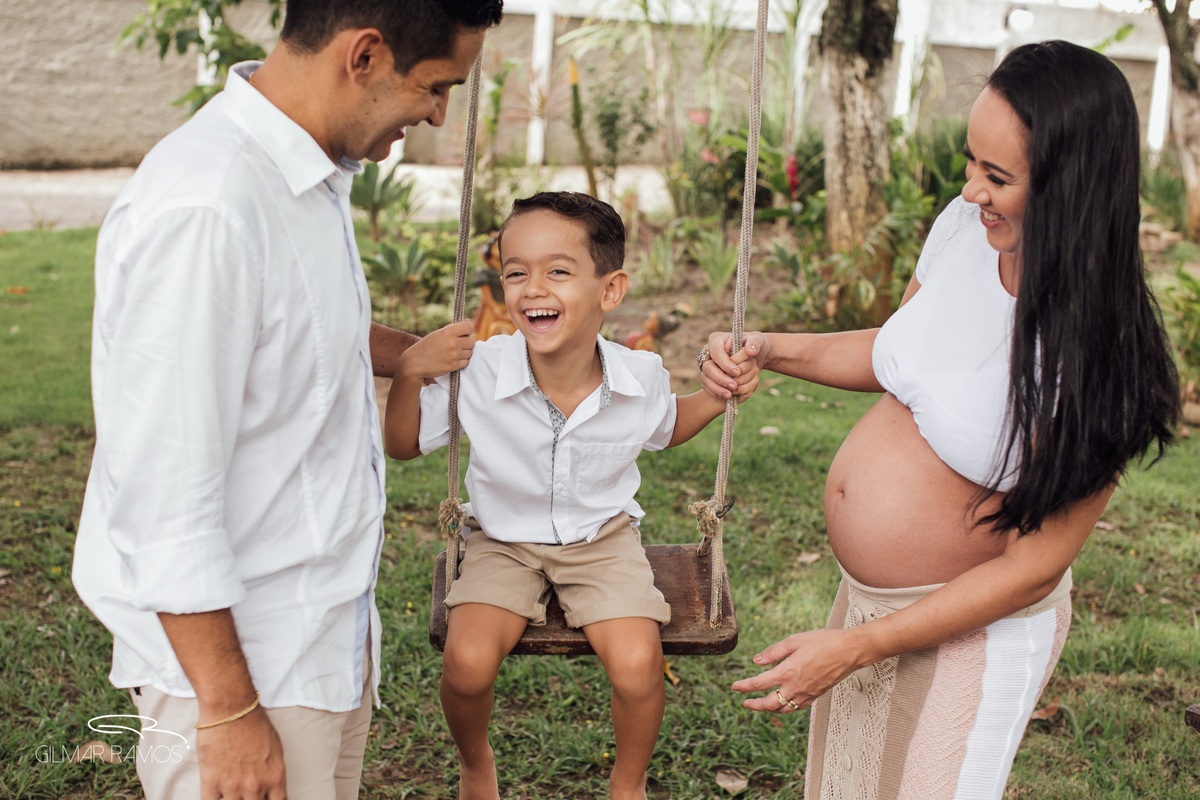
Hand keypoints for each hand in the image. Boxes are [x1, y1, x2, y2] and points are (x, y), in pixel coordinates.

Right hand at [196, 707, 285, 799]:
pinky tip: (215, 796)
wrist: (231, 709)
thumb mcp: (276, 750)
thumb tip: (271, 789)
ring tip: (231, 791)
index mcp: (275, 778)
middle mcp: (256, 786)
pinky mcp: (211, 783)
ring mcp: (233, 786)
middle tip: (246, 794)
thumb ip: (273, 774)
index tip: (265, 799)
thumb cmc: (255, 724)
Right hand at [397, 320, 473, 382]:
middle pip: (471, 341)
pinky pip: (466, 362)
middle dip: (466, 343)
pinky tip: (453, 359)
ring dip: (464, 352)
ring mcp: (454, 355)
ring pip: (470, 352)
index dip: (468, 329)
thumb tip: (467, 320)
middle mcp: (452, 343)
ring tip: (454, 352)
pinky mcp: (454, 366)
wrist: (415, 363)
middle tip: (457, 345)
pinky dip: (462, 361)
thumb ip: (453, 327)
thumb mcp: (437, 334)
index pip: (469, 327)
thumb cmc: (426, 346)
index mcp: (448, 332)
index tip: (464, 333)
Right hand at [699, 331, 768, 400]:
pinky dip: (716, 393)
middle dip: (721, 378)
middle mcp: (709, 352)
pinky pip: (707, 387)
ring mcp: (707, 365)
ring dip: (718, 388)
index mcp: (717, 340)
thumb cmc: (754, 346)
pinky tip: (726, 397)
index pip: (716, 352)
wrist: (754, 357)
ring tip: (729, 395)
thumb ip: (754, 343)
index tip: (737, 372)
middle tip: (734, 386)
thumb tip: (750, 351)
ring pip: (706, 379)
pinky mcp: (708, 376)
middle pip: (708, 367)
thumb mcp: (758, 341)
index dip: (725, 363)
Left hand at [730, 627, 863, 713]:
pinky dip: (785, 708)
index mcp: (788, 671)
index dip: (744, 686)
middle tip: (745, 702)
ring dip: (769, 709)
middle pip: (769, 704)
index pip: (759, 683)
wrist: (849, 651)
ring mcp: (806, 693)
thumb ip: (773, 652)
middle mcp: (795, 686)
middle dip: (754, 705)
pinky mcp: (816, 696)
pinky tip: (782, 703)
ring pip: (783, 709)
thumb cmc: (824, 642)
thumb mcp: (795, 640)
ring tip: (760, 705)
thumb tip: (756, 661)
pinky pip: (796, 708)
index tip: (735, 687)